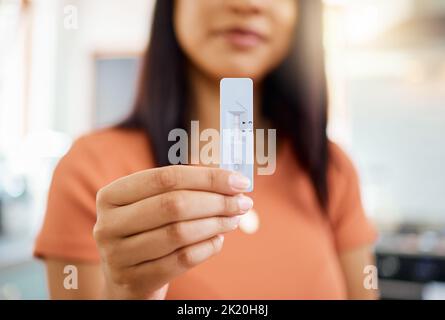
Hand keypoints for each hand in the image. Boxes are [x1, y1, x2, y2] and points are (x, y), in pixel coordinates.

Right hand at [94, 165, 252, 298]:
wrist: (126, 277)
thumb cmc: (147, 231)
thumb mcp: (151, 205)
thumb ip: (183, 188)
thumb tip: (232, 181)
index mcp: (112, 196)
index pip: (166, 177)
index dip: (207, 177)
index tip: (239, 181)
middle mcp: (108, 224)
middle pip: (173, 205)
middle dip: (216, 201)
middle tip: (242, 202)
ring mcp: (117, 255)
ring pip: (179, 233)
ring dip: (215, 224)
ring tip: (234, 219)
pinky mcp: (134, 280)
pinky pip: (182, 260)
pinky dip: (207, 248)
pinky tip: (218, 239)